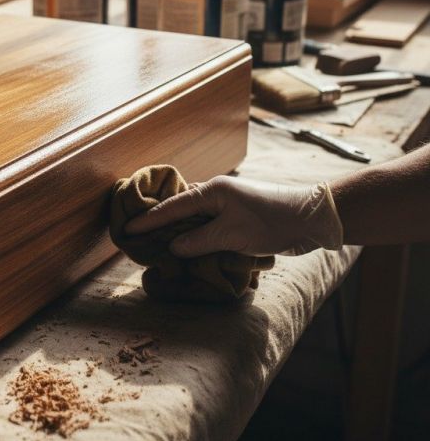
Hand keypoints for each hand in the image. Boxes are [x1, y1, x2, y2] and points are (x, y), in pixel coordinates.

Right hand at [124, 175, 342, 256]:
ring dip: (180, 232)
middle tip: (139, 239)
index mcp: (211, 191)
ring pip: (195, 218)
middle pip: (180, 209)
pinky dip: (198, 235)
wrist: (313, 218)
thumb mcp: (233, 235)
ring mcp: (228, 204)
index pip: (171, 207)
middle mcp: (216, 193)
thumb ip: (200, 241)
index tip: (127, 229)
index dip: (148, 220)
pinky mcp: (239, 216)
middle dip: (160, 224)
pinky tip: (192, 248)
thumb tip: (173, 247)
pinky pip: (209, 224)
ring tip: (160, 246)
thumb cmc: (272, 221)